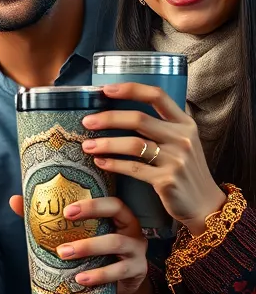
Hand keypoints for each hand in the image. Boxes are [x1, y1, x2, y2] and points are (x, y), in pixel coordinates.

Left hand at [9, 194, 148, 293]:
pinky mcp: (137, 271)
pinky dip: (99, 275)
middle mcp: (130, 228)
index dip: (91, 201)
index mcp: (116, 215)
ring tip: (63, 253)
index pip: (110, 199)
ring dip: (88, 246)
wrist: (119, 287)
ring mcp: (137, 250)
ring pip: (116, 242)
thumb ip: (48, 219)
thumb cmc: (95, 254)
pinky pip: (119, 271)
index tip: (66, 208)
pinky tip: (81, 278)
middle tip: (65, 217)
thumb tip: (14, 200)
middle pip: (119, 211)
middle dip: (92, 210)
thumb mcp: (77, 236)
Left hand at [83, 83, 226, 235]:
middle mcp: (182, 138)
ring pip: (133, 144)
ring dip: (106, 144)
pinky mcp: (167, 180)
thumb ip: (160, 127)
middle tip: (87, 121)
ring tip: (87, 145)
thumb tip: (119, 114)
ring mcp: (176, 159)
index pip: (157, 96)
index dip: (130, 89)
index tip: (105, 89)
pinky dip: (113, 164)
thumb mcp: (181, 142)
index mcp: (185, 123)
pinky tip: (100, 162)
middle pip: (139, 119)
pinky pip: (133, 168)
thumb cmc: (186, 170)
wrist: (206, 204)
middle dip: (108, 118)